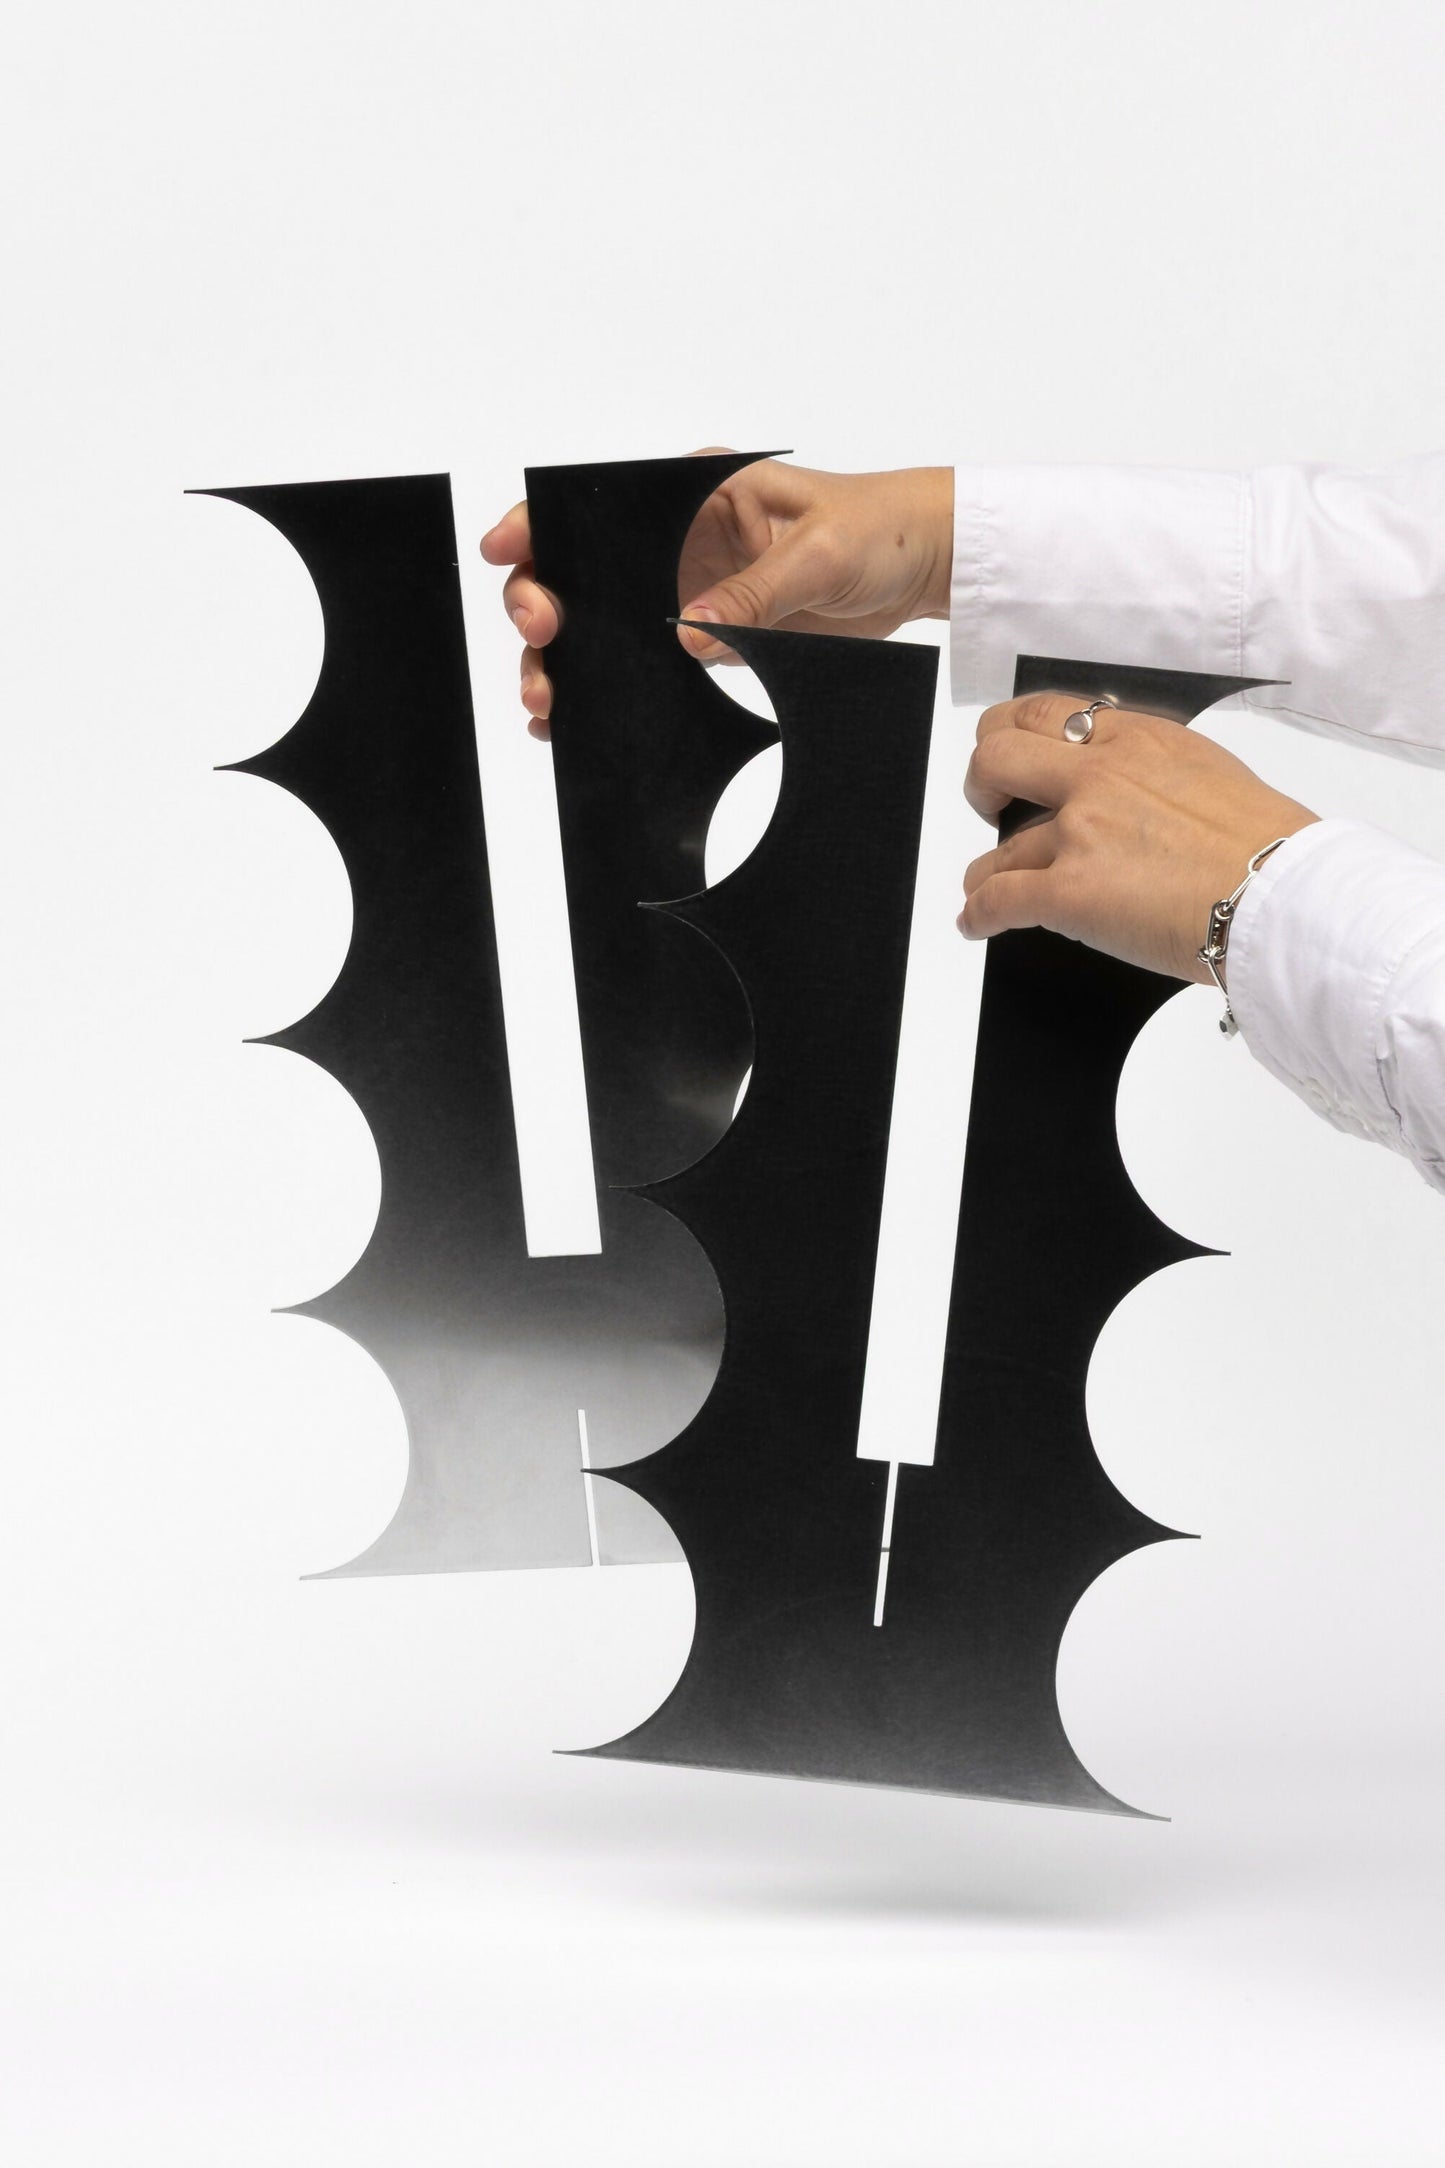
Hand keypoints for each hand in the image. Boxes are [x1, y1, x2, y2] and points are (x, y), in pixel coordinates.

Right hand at [479, 453, 952, 738]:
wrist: (923, 566)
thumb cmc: (877, 527)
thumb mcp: (818, 553)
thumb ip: (756, 592)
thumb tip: (692, 633)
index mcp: (692, 494)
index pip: (594, 504)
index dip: (539, 526)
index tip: (510, 552)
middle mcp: (674, 542)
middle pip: (577, 573)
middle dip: (540, 607)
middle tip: (542, 640)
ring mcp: (683, 592)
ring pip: (597, 629)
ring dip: (561, 663)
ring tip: (545, 701)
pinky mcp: (705, 638)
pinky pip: (641, 666)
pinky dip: (603, 693)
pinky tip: (572, 721)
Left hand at [959, 693, 1318, 980]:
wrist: (1286, 896)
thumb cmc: (1270, 848)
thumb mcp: (1209, 775)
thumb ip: (1153, 775)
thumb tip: (1131, 795)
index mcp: (1137, 740)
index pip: (1045, 713)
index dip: (1012, 735)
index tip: (1011, 757)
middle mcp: (1099, 777)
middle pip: (997, 756)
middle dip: (983, 784)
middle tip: (990, 807)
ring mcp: (1080, 833)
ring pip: (999, 848)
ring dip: (989, 871)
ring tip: (991, 886)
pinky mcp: (1070, 892)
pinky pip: (997, 900)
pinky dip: (978, 915)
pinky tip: (977, 923)